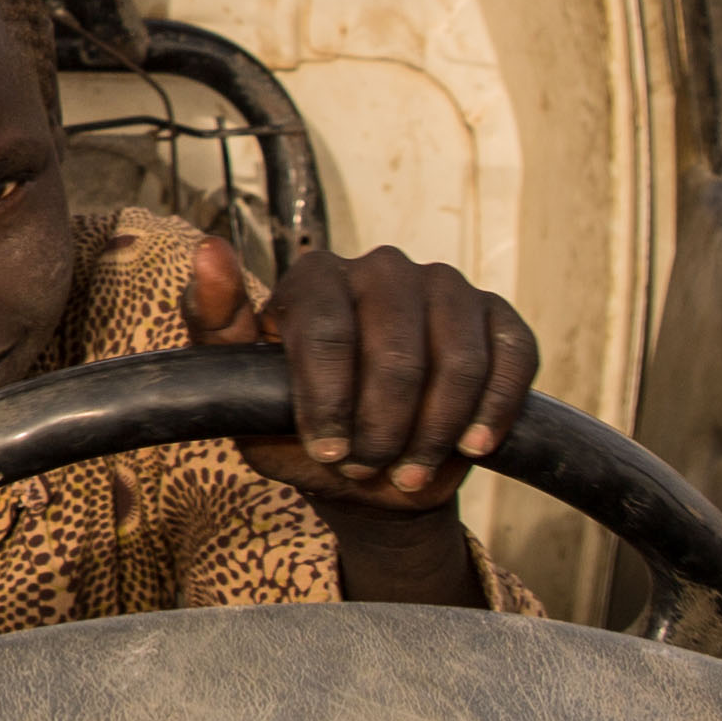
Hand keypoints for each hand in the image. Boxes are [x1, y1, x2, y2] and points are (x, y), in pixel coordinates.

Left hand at [185, 236, 531, 514]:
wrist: (373, 471)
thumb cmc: (298, 429)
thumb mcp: (241, 395)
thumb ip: (216, 326)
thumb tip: (210, 249)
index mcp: (316, 278)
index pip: (326, 332)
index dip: (330, 403)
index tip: (329, 452)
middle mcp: (382, 267)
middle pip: (395, 353)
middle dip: (382, 427)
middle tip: (368, 467)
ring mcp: (446, 287)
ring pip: (456, 361)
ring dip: (434, 432)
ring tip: (409, 468)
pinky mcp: (498, 318)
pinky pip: (512, 360)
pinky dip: (493, 412)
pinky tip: (472, 446)